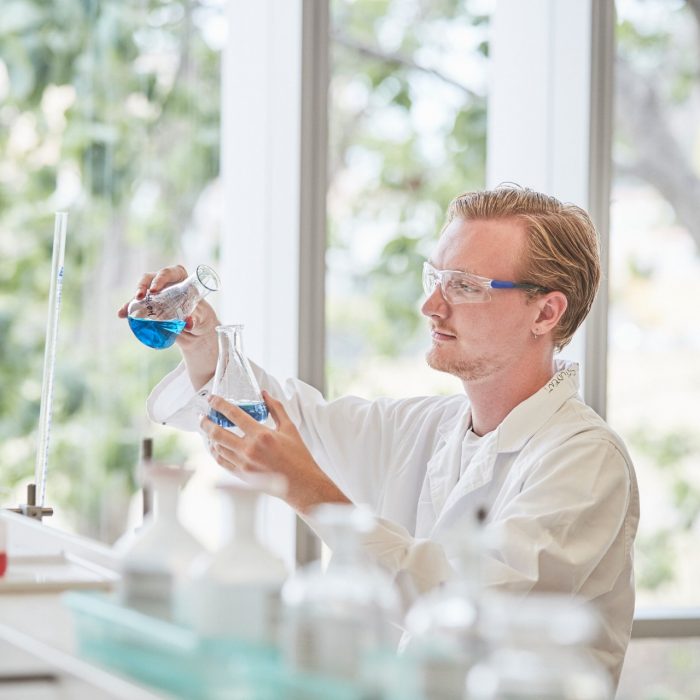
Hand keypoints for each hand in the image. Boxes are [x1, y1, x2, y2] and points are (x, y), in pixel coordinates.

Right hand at [118, 264, 219, 388]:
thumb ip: (196, 319)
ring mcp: (156, 295)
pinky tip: (121, 314)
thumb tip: (188, 323)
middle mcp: (166, 285)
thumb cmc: (202, 318)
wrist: (196, 332)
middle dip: (142, 286)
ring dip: (132, 299)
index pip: (170, 272)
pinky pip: (137, 306)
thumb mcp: (202, 318)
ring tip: (126, 310)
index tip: (155, 289)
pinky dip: (129, 310)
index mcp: (182, 281)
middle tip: (140, 297)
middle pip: (151, 279)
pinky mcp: (150, 307)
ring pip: (141, 292)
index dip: (161, 277)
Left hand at [201, 390, 350, 513]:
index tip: (212, 399)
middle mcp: (249, 449)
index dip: (220, 404)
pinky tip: (215, 446)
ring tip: (207, 430)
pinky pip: (222, 462)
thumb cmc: (298, 455)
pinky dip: (216, 452)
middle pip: (218, 433)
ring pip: (217, 448)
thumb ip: (275, 408)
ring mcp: (244, 464)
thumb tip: (264, 393)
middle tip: (202, 416)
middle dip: (206, 422)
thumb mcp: (289, 427)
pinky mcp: (242, 475)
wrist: (301, 483)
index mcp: (262, 435)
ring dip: (209, 437)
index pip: (234, 415)